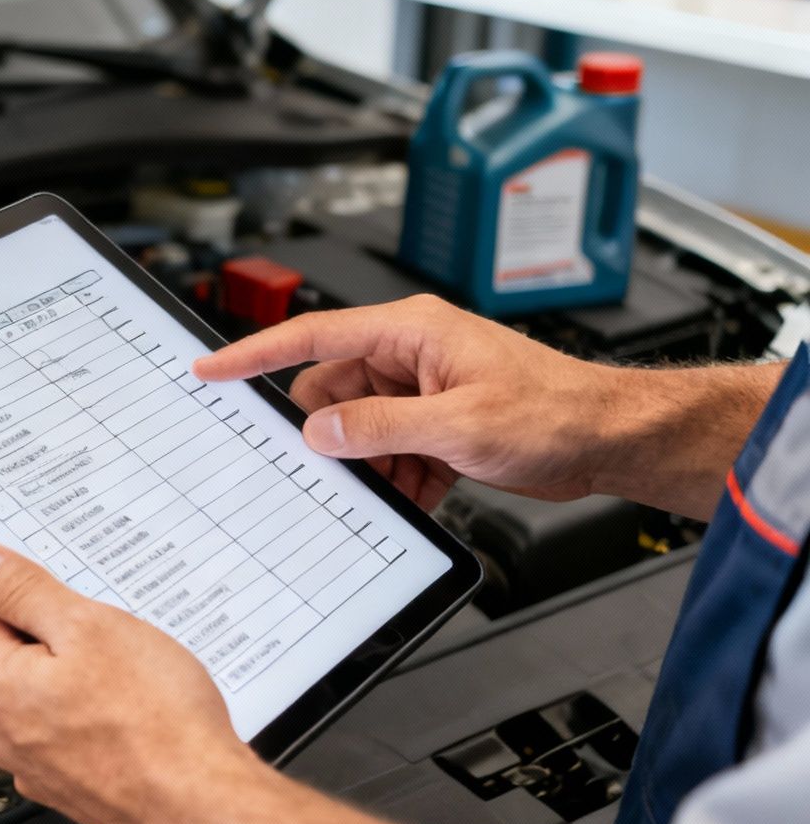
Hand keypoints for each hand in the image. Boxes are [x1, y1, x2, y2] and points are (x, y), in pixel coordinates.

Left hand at [0, 536, 267, 823]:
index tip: (56, 586)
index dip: (18, 586)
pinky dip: (93, 714)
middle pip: (9, 652)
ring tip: (129, 677)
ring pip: (43, 692)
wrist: (202, 807)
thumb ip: (20, 589)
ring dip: (77, 674)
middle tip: (107, 634)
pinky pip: (68, 730)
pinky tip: (133, 713)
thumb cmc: (157, 724)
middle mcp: (2, 732)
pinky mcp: (68, 786)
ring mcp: (34, 765)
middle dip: (53, 633)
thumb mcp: (87, 626)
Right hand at [191, 294, 624, 509]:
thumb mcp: (460, 425)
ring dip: (374, 466)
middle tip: (348, 470)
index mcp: (411, 331)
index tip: (214, 369)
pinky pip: (390, 450)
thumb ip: (381, 427)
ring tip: (405, 486)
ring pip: (361, 430)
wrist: (610, 438)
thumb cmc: (558, 411)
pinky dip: (400, 478)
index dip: (255, 354)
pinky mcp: (436, 422)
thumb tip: (323, 432)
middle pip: (334, 395)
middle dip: (337, 440)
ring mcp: (423, 389)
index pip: (313, 336)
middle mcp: (411, 354)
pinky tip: (425, 492)